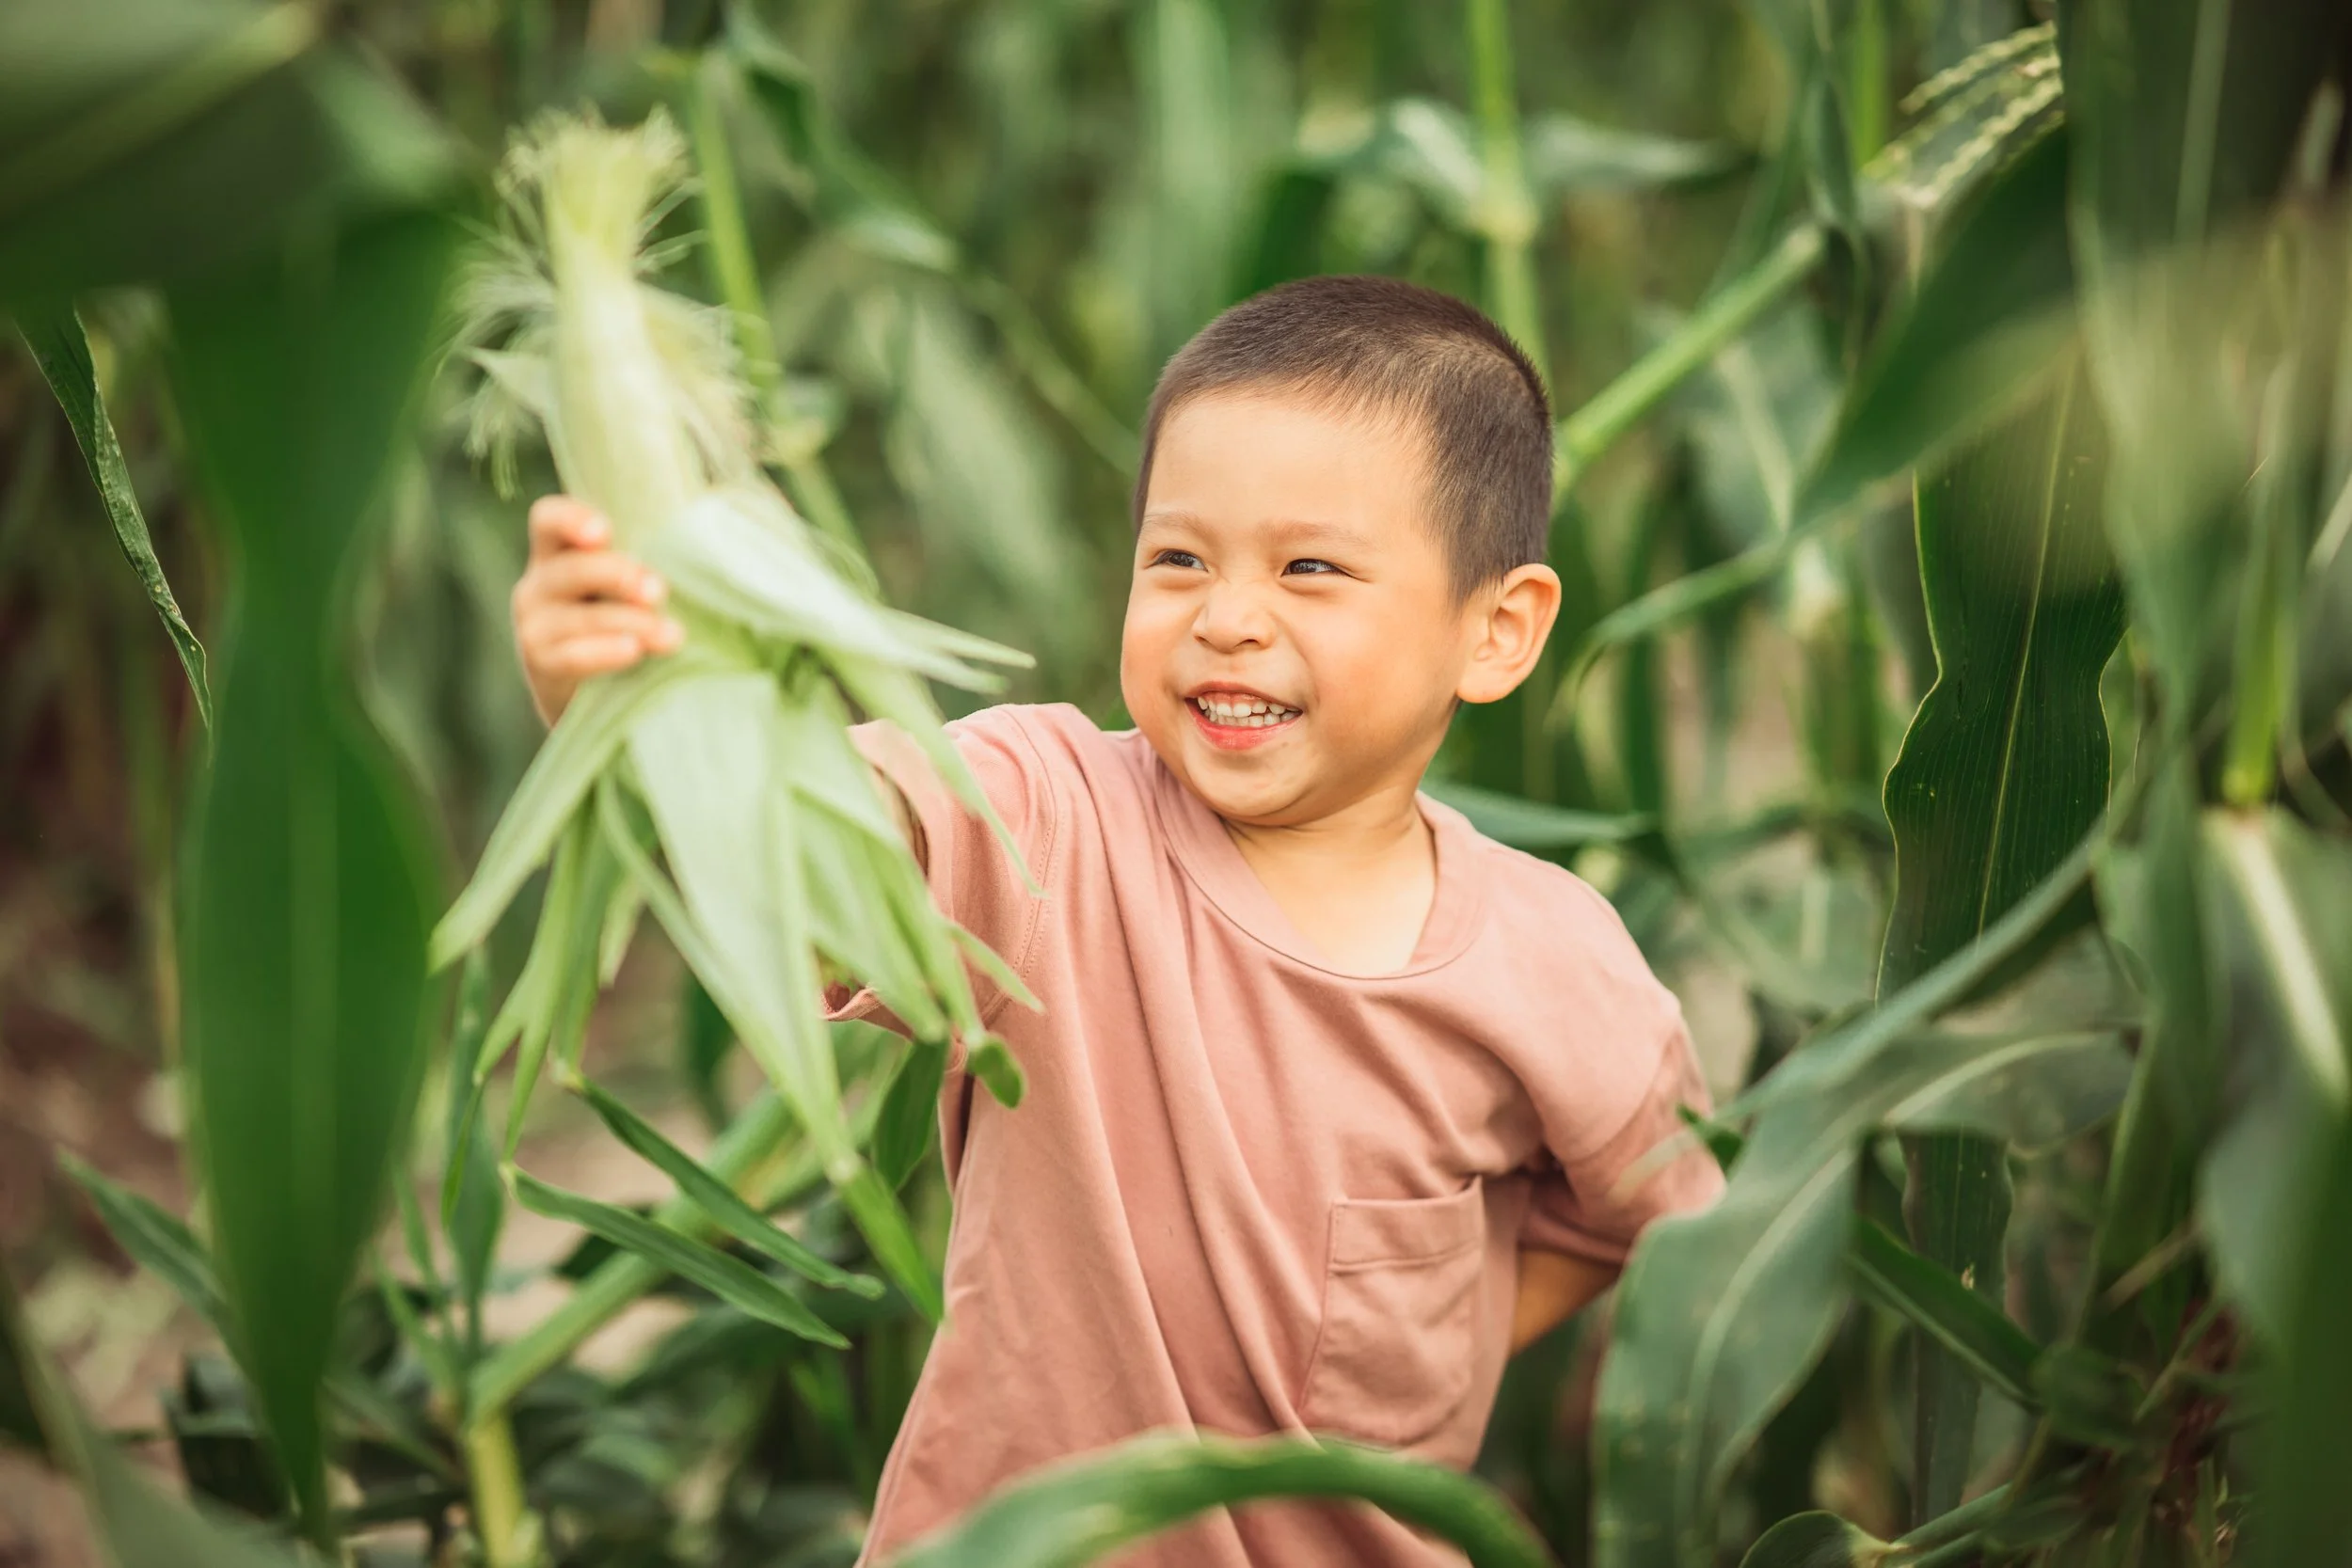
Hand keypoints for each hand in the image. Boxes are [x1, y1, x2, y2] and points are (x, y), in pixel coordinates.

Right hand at [511, 495, 683, 724]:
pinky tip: (634, 651)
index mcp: (556, 553)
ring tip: (672, 635)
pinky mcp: (542, 666)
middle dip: (618, 576)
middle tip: (658, 591)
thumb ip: (639, 566)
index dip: (571, 519)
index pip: (548, 520)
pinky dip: (605, 652)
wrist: (593, 694)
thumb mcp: (624, 588)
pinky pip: (573, 656)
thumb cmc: (621, 622)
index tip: (603, 534)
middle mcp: (538, 585)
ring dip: (631, 622)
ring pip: (580, 617)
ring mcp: (534, 626)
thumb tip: (699, 555)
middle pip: (570, 569)